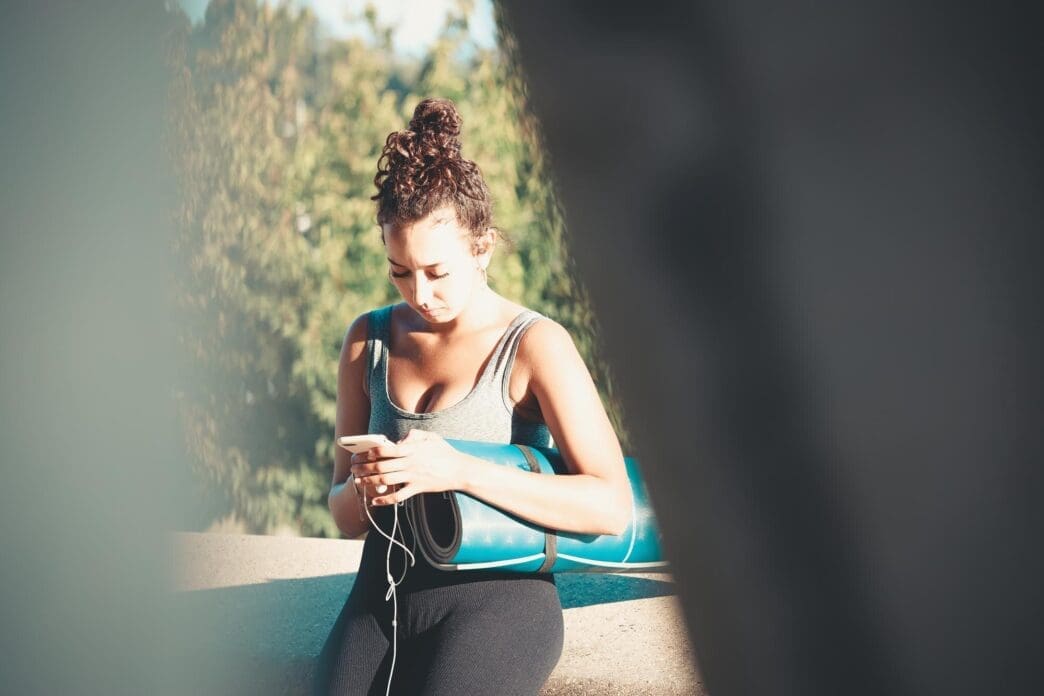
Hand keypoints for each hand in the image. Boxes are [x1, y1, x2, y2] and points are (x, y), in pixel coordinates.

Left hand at [349, 429, 466, 505]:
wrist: (460, 470)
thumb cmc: (445, 452)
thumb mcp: (431, 437)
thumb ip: (414, 435)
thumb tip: (399, 441)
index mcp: (411, 449)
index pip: (385, 450)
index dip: (369, 452)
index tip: (360, 454)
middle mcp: (410, 463)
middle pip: (380, 466)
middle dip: (363, 467)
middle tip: (353, 469)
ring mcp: (413, 477)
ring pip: (385, 480)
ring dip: (368, 481)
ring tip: (357, 482)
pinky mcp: (417, 489)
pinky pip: (398, 496)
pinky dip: (384, 500)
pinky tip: (374, 500)